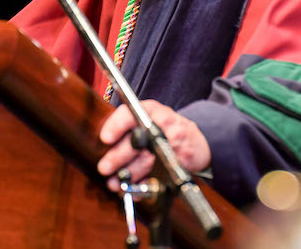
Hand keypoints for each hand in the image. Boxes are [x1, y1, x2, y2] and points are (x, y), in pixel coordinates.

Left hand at [97, 100, 211, 191]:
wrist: (197, 141)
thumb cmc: (166, 130)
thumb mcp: (150, 118)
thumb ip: (129, 128)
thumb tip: (104, 149)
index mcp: (151, 111)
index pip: (131, 113)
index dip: (116, 125)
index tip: (105, 138)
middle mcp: (163, 124)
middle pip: (137, 141)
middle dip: (118, 157)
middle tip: (104, 168)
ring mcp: (174, 143)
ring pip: (147, 161)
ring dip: (128, 175)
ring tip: (115, 183)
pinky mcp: (180, 162)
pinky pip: (159, 176)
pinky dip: (144, 187)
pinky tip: (134, 190)